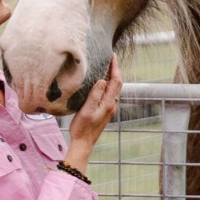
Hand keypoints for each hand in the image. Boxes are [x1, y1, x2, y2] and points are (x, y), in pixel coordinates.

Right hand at [65, 57, 121, 171]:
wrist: (83, 144)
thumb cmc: (82, 128)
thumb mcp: (86, 110)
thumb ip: (95, 95)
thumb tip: (103, 80)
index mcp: (108, 103)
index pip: (116, 81)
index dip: (115, 67)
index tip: (112, 55)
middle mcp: (112, 105)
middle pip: (117, 83)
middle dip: (115, 70)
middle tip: (109, 58)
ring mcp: (109, 109)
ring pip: (114, 89)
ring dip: (112, 77)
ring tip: (105, 66)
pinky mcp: (105, 111)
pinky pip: (109, 94)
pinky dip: (108, 84)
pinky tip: (101, 82)